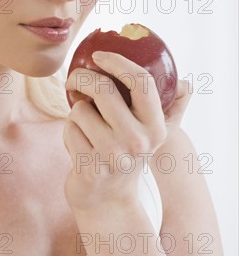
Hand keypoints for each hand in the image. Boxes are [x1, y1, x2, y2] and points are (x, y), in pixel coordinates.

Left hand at [63, 51, 191, 212]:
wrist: (109, 200)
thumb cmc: (128, 155)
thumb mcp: (153, 134)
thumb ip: (171, 108)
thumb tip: (188, 84)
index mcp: (156, 127)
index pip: (141, 82)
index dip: (118, 62)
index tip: (98, 55)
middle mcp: (138, 141)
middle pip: (103, 89)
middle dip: (82, 78)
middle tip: (75, 80)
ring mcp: (114, 156)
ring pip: (80, 109)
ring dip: (76, 114)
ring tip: (87, 128)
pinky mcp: (90, 167)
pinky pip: (69, 129)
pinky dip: (69, 133)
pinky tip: (80, 146)